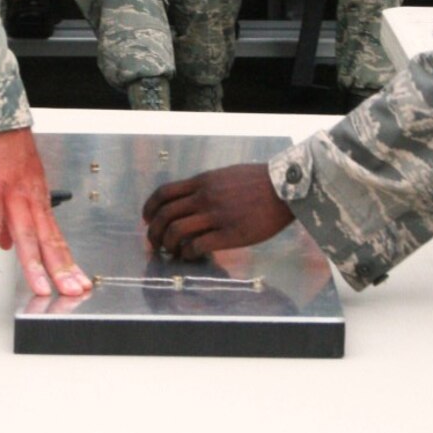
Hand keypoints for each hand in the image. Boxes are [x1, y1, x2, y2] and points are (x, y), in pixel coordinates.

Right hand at [0, 126, 91, 296]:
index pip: (55, 238)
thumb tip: (8, 247)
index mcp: (38, 200)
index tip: (77, 282)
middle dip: (61, 270)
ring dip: (34, 264)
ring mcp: (14, 194)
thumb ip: (11, 220)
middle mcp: (32, 200)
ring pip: (27, 234)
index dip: (66, 262)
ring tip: (39, 289)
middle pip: (48, 240)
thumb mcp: (14, 185)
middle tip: (72, 293)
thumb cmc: (5, 149)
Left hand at [144, 162, 294, 260]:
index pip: (164, 194)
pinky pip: (197, 246)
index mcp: (202, 182)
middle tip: (155, 243)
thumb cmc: (259, 182)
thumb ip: (206, 186)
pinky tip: (191, 256)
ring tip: (172, 252)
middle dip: (154, 232)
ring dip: (168, 245)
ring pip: (175, 232)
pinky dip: (187, 254)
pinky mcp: (228, 234)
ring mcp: (215, 216)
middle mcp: (204, 198)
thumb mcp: (225, 176)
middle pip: (164, 216)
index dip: (150, 208)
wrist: (285, 188)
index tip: (147, 219)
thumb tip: (190, 199)